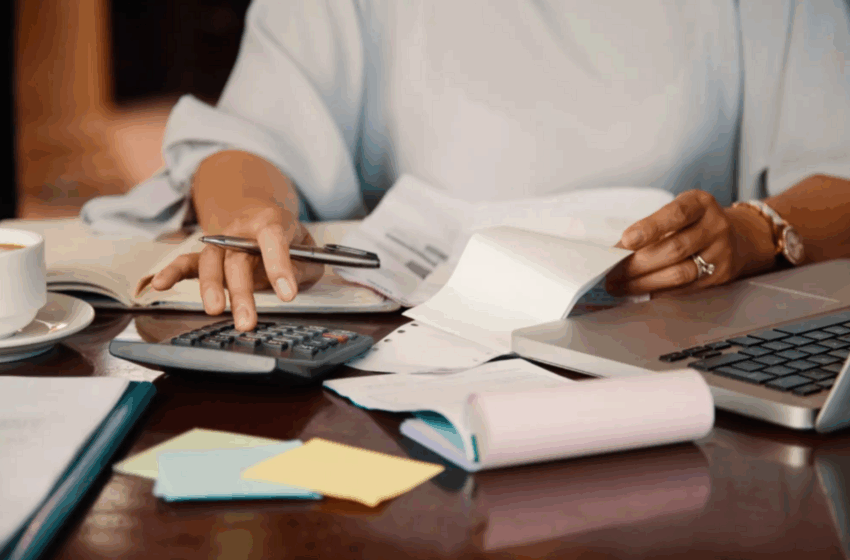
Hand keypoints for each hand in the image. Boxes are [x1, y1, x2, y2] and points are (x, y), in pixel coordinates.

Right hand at [150, 203, 324, 330]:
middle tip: (247, 320)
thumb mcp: (308, 250)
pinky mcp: (207, 254)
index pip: (274, 240)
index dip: (280, 266)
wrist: (262, 215)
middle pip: (237, 258)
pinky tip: (159, 285)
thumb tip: (288, 285)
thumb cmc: (288, 238)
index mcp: (270, 221)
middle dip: (242, 291)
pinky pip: (187, 262)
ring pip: (211, 263)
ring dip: (212, 288)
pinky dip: (171, 272)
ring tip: (216, 312)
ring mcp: (221, 242)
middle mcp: (240, 230)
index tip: (287, 294)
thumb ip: (302, 266)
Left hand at [606, 190, 774, 295]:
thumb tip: (617, 250)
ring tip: (619, 286)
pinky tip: (640, 292)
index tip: (626, 240)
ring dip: (644, 283)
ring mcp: (720, 253)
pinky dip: (658, 291)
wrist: (740, 237)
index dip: (650, 227)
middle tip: (611, 272)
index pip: (676, 214)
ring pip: (679, 273)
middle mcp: (715, 227)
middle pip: (674, 248)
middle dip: (637, 264)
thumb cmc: (696, 222)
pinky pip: (685, 289)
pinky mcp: (719, 277)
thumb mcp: (679, 211)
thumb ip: (652, 226)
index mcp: (701, 204)